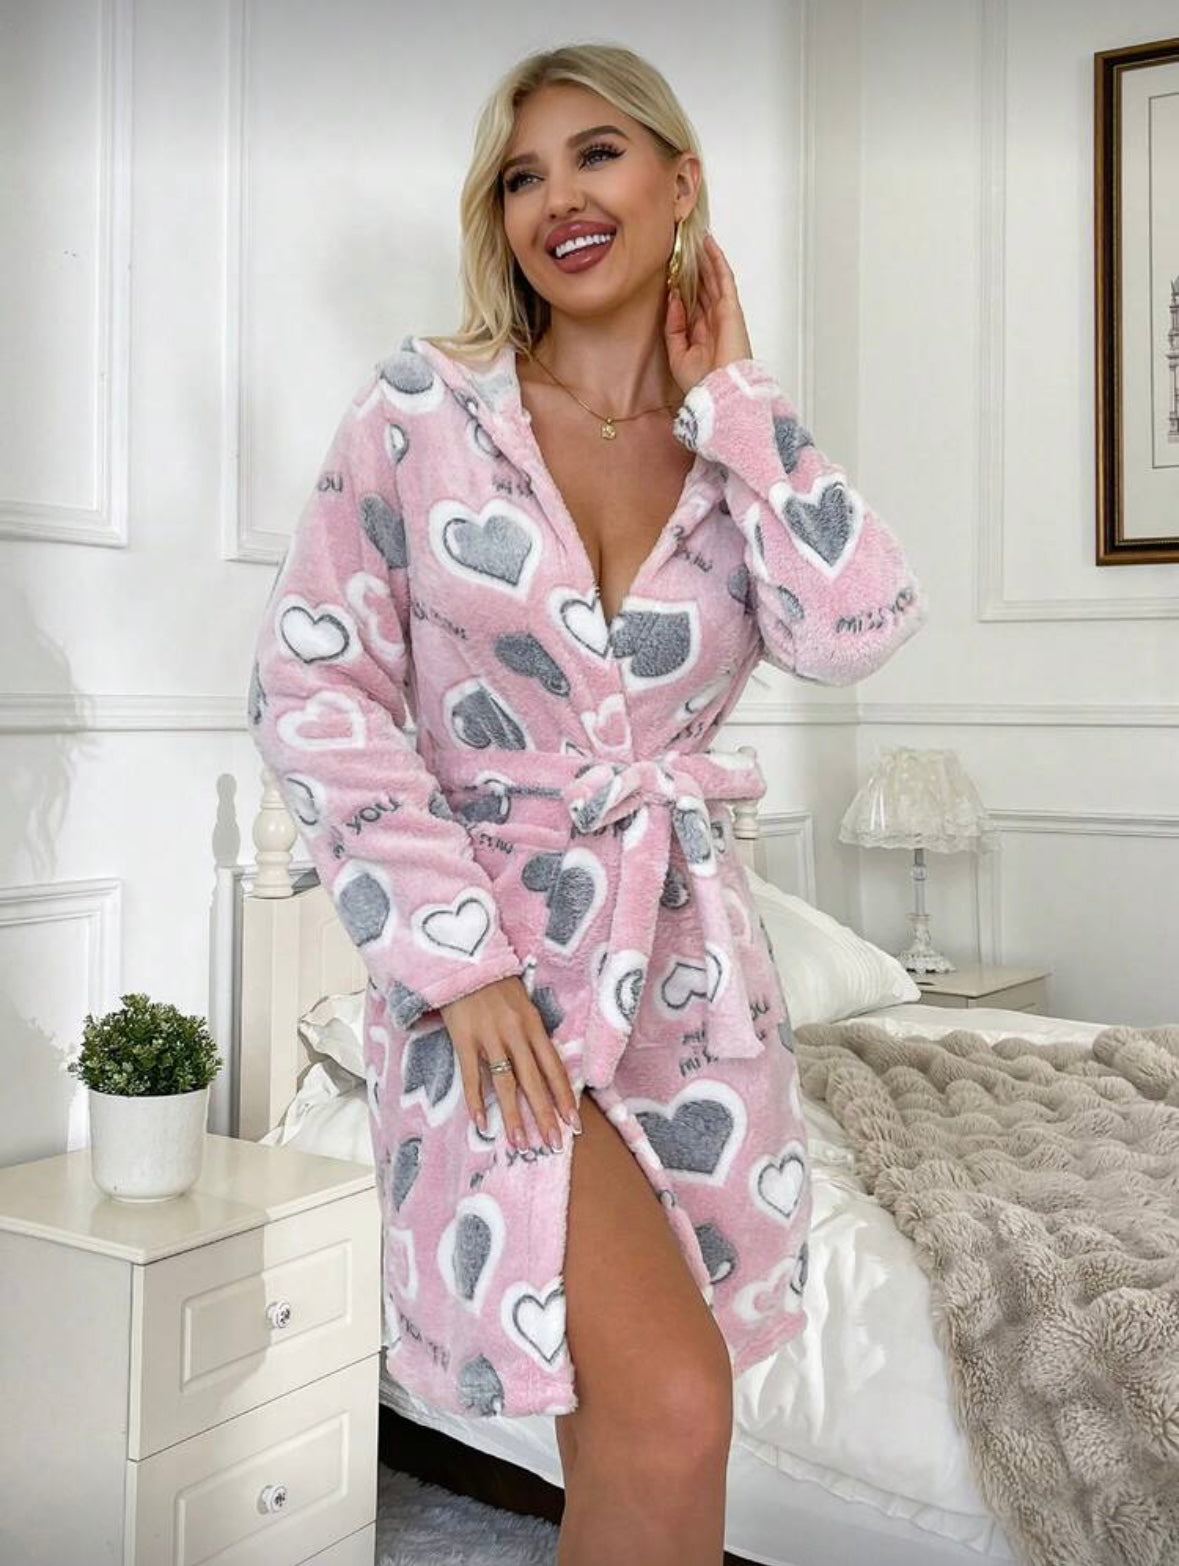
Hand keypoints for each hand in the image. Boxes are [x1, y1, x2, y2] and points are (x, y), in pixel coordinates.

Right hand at [440, 976, 580, 1150]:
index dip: (564, 1097)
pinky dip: (476, 1102)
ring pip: (505, 1084)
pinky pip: (471, 1076)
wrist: (463, 960)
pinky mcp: (464, 1039)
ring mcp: (489, 1037)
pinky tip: (481, 1124)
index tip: (574, 1123)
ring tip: (521, 1144)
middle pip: (534, 1081)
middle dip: (545, 1116)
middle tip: (554, 1144)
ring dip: (515, 1117)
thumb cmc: (495, 983)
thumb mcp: (522, 1003)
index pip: (554, 1067)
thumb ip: (531, 1032)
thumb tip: (543, 1065)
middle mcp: (515, 1033)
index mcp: (533, 1024)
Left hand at [665, 233, 753, 394]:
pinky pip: (724, 279)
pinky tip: (709, 246)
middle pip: (703, 287)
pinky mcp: (731, 309)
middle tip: (683, 246)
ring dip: (705, 258)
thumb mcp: (677, 354)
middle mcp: (712, 321)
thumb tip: (673, 297)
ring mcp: (723, 313)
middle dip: (694, 267)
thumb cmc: (702, 383)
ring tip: (696, 238)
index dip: (682, 284)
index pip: (691, 302)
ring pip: (713, 278)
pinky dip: (717, 261)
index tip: (670, 268)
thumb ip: (673, 326)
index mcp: (701, 334)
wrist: (720, 392)